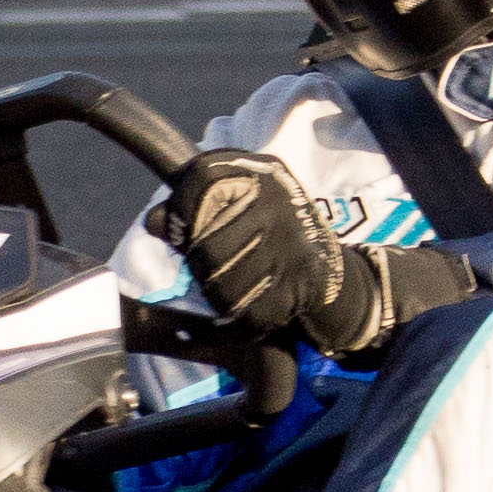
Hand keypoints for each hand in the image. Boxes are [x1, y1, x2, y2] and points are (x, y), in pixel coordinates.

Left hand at [170, 157, 479, 361]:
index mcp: (262, 172)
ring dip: (221, 296)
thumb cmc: (275, 241)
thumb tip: (154, 222)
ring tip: (241, 286)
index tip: (183, 232)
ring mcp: (292, 242)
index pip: (197, 183)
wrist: (338, 279)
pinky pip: (242, 312)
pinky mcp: (300, 283)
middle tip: (222, 268)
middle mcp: (279, 199)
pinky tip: (256, 305)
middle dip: (203, 267)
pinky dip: (241, 319)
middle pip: (203, 248)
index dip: (180, 214)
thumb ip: (193, 209)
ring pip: (218, 284)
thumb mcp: (238, 209)